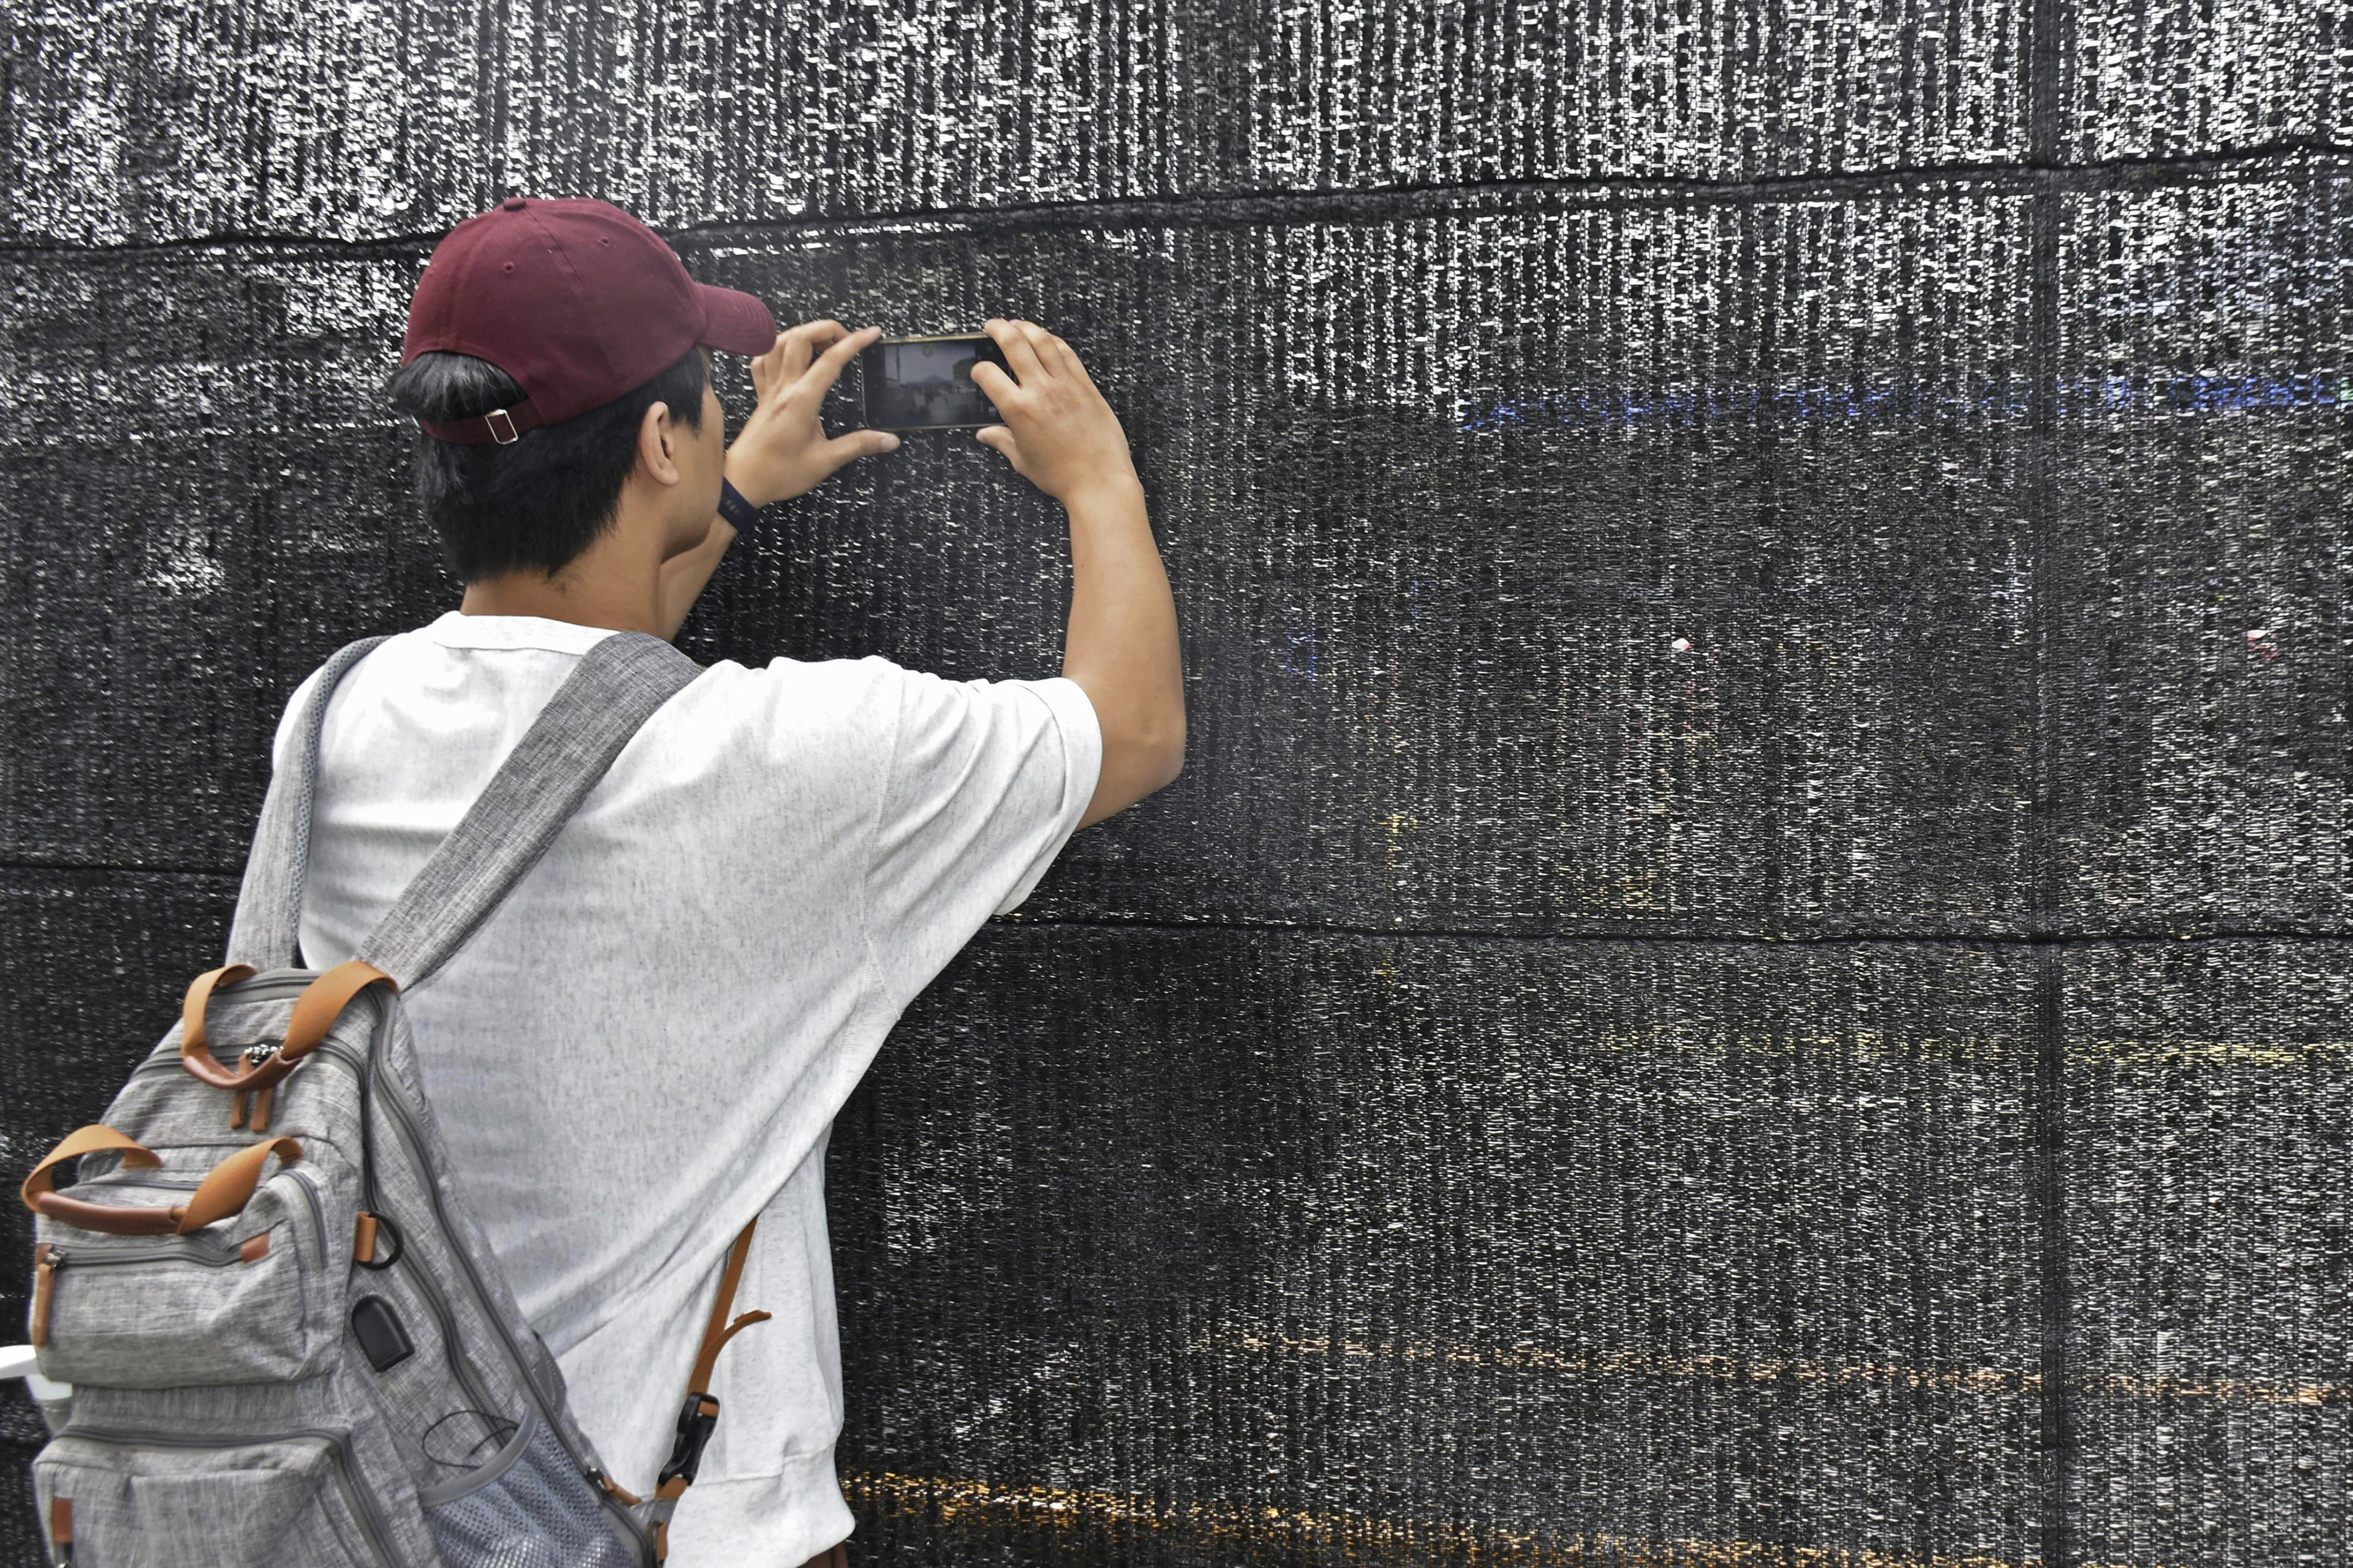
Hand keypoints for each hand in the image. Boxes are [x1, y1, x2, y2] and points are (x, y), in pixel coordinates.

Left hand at [724, 321, 899, 507]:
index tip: (872, 334)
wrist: (742, 481)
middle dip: (827, 328)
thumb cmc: (780, 473)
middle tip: (847, 339)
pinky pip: (763, 359)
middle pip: (801, 337)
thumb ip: (859, 446)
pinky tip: (788, 354)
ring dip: (802, 334)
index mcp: (802, 400)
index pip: (831, 360)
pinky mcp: (761, 395)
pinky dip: (776, 348)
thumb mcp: (825, 461)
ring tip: (822, 342)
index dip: (855, 342)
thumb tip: (889, 440)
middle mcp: (783, 387)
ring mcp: (769, 388)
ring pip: (778, 342)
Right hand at [969, 319, 1139, 505]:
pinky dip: (1054, 342)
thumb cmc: (1061, 475)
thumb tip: (984, 434)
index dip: (978, 370)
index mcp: (1018, 410)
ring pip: (1043, 341)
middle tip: (992, 325)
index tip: (979, 372)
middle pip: (1015, 344)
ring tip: (1017, 324)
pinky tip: (1048, 340)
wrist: (1100, 481)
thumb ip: (1002, 441)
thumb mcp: (1023, 460)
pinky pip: (1068, 354)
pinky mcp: (1086, 385)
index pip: (988, 374)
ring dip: (1027, 327)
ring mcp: (1065, 385)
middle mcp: (1040, 391)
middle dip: (999, 329)